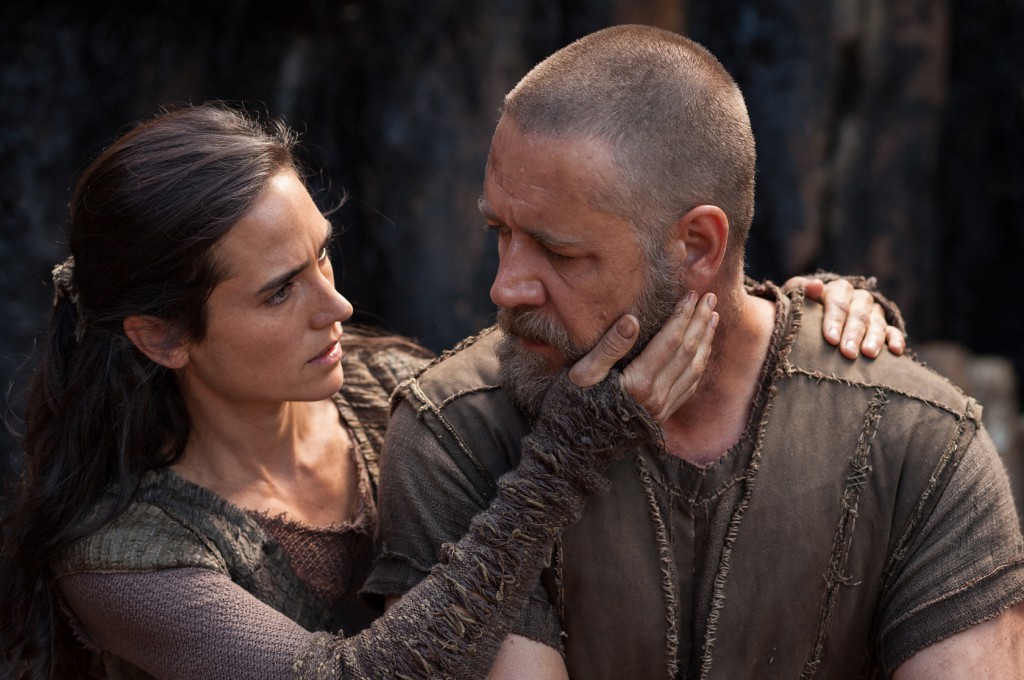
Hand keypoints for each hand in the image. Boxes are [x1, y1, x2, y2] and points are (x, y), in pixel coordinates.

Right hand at [568, 290, 717, 421]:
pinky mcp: (661, 417)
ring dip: (705, 341)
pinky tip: (702, 350)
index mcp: (638, 382)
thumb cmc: (572, 405)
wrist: (573, 447)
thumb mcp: (582, 373)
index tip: (691, 295)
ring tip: (713, 318)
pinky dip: (700, 364)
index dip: (682, 316)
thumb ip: (609, 347)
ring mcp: (661, 408)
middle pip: (687, 352)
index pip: (670, 342)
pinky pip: (689, 387)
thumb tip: (632, 320)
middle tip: (711, 298)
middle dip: (700, 322)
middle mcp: (656, 396)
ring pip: (693, 369)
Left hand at [783, 276, 905, 358]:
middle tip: (848, 353)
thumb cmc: (802, 310)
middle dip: (853, 334)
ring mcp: (872, 312)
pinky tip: (895, 351)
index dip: (834, 320)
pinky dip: (896, 339)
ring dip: (874, 338)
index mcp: (837, 290)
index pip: (837, 302)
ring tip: (868, 354)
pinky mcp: (884, 326)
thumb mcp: (795, 297)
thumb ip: (800, 289)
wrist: (815, 317)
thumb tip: (816, 286)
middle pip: (858, 314)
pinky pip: (893, 331)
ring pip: (877, 322)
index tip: (830, 339)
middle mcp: (858, 298)